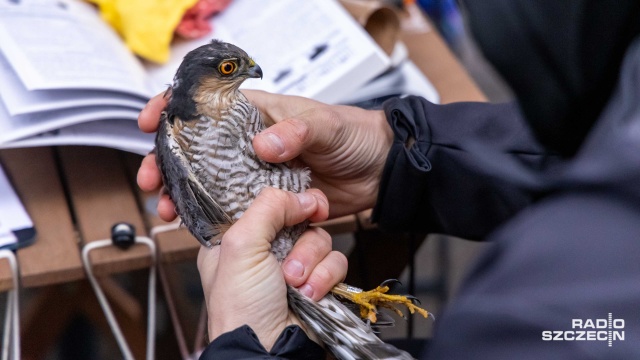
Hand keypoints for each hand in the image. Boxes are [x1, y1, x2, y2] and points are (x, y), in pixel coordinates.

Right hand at [137, 90, 392, 218]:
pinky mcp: (270, 203)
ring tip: (167, 209)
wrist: (381, 171)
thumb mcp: (327, 124)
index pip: (207, 105)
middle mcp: (251, 144)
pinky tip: (196, 226)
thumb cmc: (355, 134)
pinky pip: (235, 210)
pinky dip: (215, 218)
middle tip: (152, 180)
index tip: (151, 123)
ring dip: (184, 195)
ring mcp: (257, 174)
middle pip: (197, 151)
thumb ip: (297, 131)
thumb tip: (263, 146)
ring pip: (210, 183)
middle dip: (168, 163)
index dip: (174, 109)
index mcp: (259, 114)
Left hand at [197, 188, 344, 348]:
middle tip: (288, 259)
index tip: (298, 204)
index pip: (266, 202)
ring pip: (320, 239)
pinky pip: (335, 261)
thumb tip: (303, 196)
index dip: (284, 200)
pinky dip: (325, 277)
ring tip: (294, 285)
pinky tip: (310, 294)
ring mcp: (292, 266)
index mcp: (237, 238)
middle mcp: (265, 249)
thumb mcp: (240, 247)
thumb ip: (268, 208)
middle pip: (299, 217)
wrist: (270, 352)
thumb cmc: (242, 307)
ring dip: (311, 262)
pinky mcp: (317, 281)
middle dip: (299, 240)